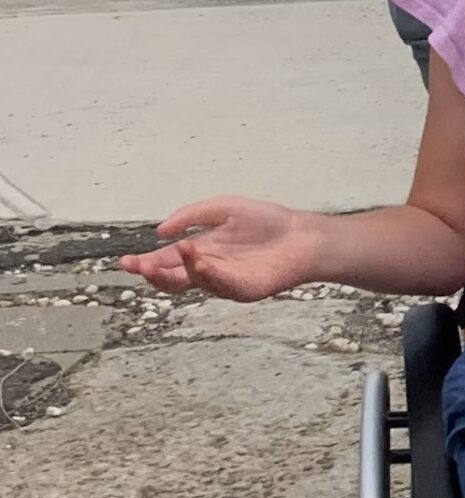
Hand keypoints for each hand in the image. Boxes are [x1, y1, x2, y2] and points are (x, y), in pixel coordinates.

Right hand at [120, 199, 322, 300]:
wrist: (303, 234)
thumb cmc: (267, 222)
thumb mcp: (223, 208)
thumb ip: (191, 215)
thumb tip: (159, 232)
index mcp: (200, 251)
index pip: (167, 261)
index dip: (146, 263)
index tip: (128, 262)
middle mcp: (209, 269)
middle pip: (173, 279)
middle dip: (152, 274)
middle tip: (137, 266)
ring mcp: (226, 281)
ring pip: (194, 284)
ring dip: (180, 271)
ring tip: (175, 252)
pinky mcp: (246, 288)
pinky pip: (222, 285)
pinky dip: (209, 275)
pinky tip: (201, 262)